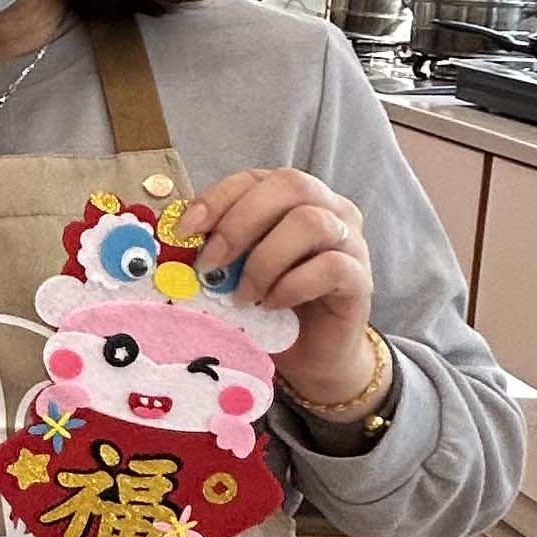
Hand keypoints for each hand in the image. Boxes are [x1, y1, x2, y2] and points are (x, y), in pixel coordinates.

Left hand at [181, 167, 376, 405]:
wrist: (310, 357)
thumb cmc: (267, 307)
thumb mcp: (234, 271)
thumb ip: (215, 249)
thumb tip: (175, 240)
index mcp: (292, 198)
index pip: (255, 178)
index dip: (217, 198)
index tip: (184, 231)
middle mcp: (328, 208)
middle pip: (290, 185)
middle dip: (240, 223)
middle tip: (210, 264)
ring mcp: (350, 241)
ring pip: (311, 223)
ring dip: (265, 260)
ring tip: (242, 295)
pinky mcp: (361, 280)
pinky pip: (331, 266)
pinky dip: (292, 285)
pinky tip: (271, 305)